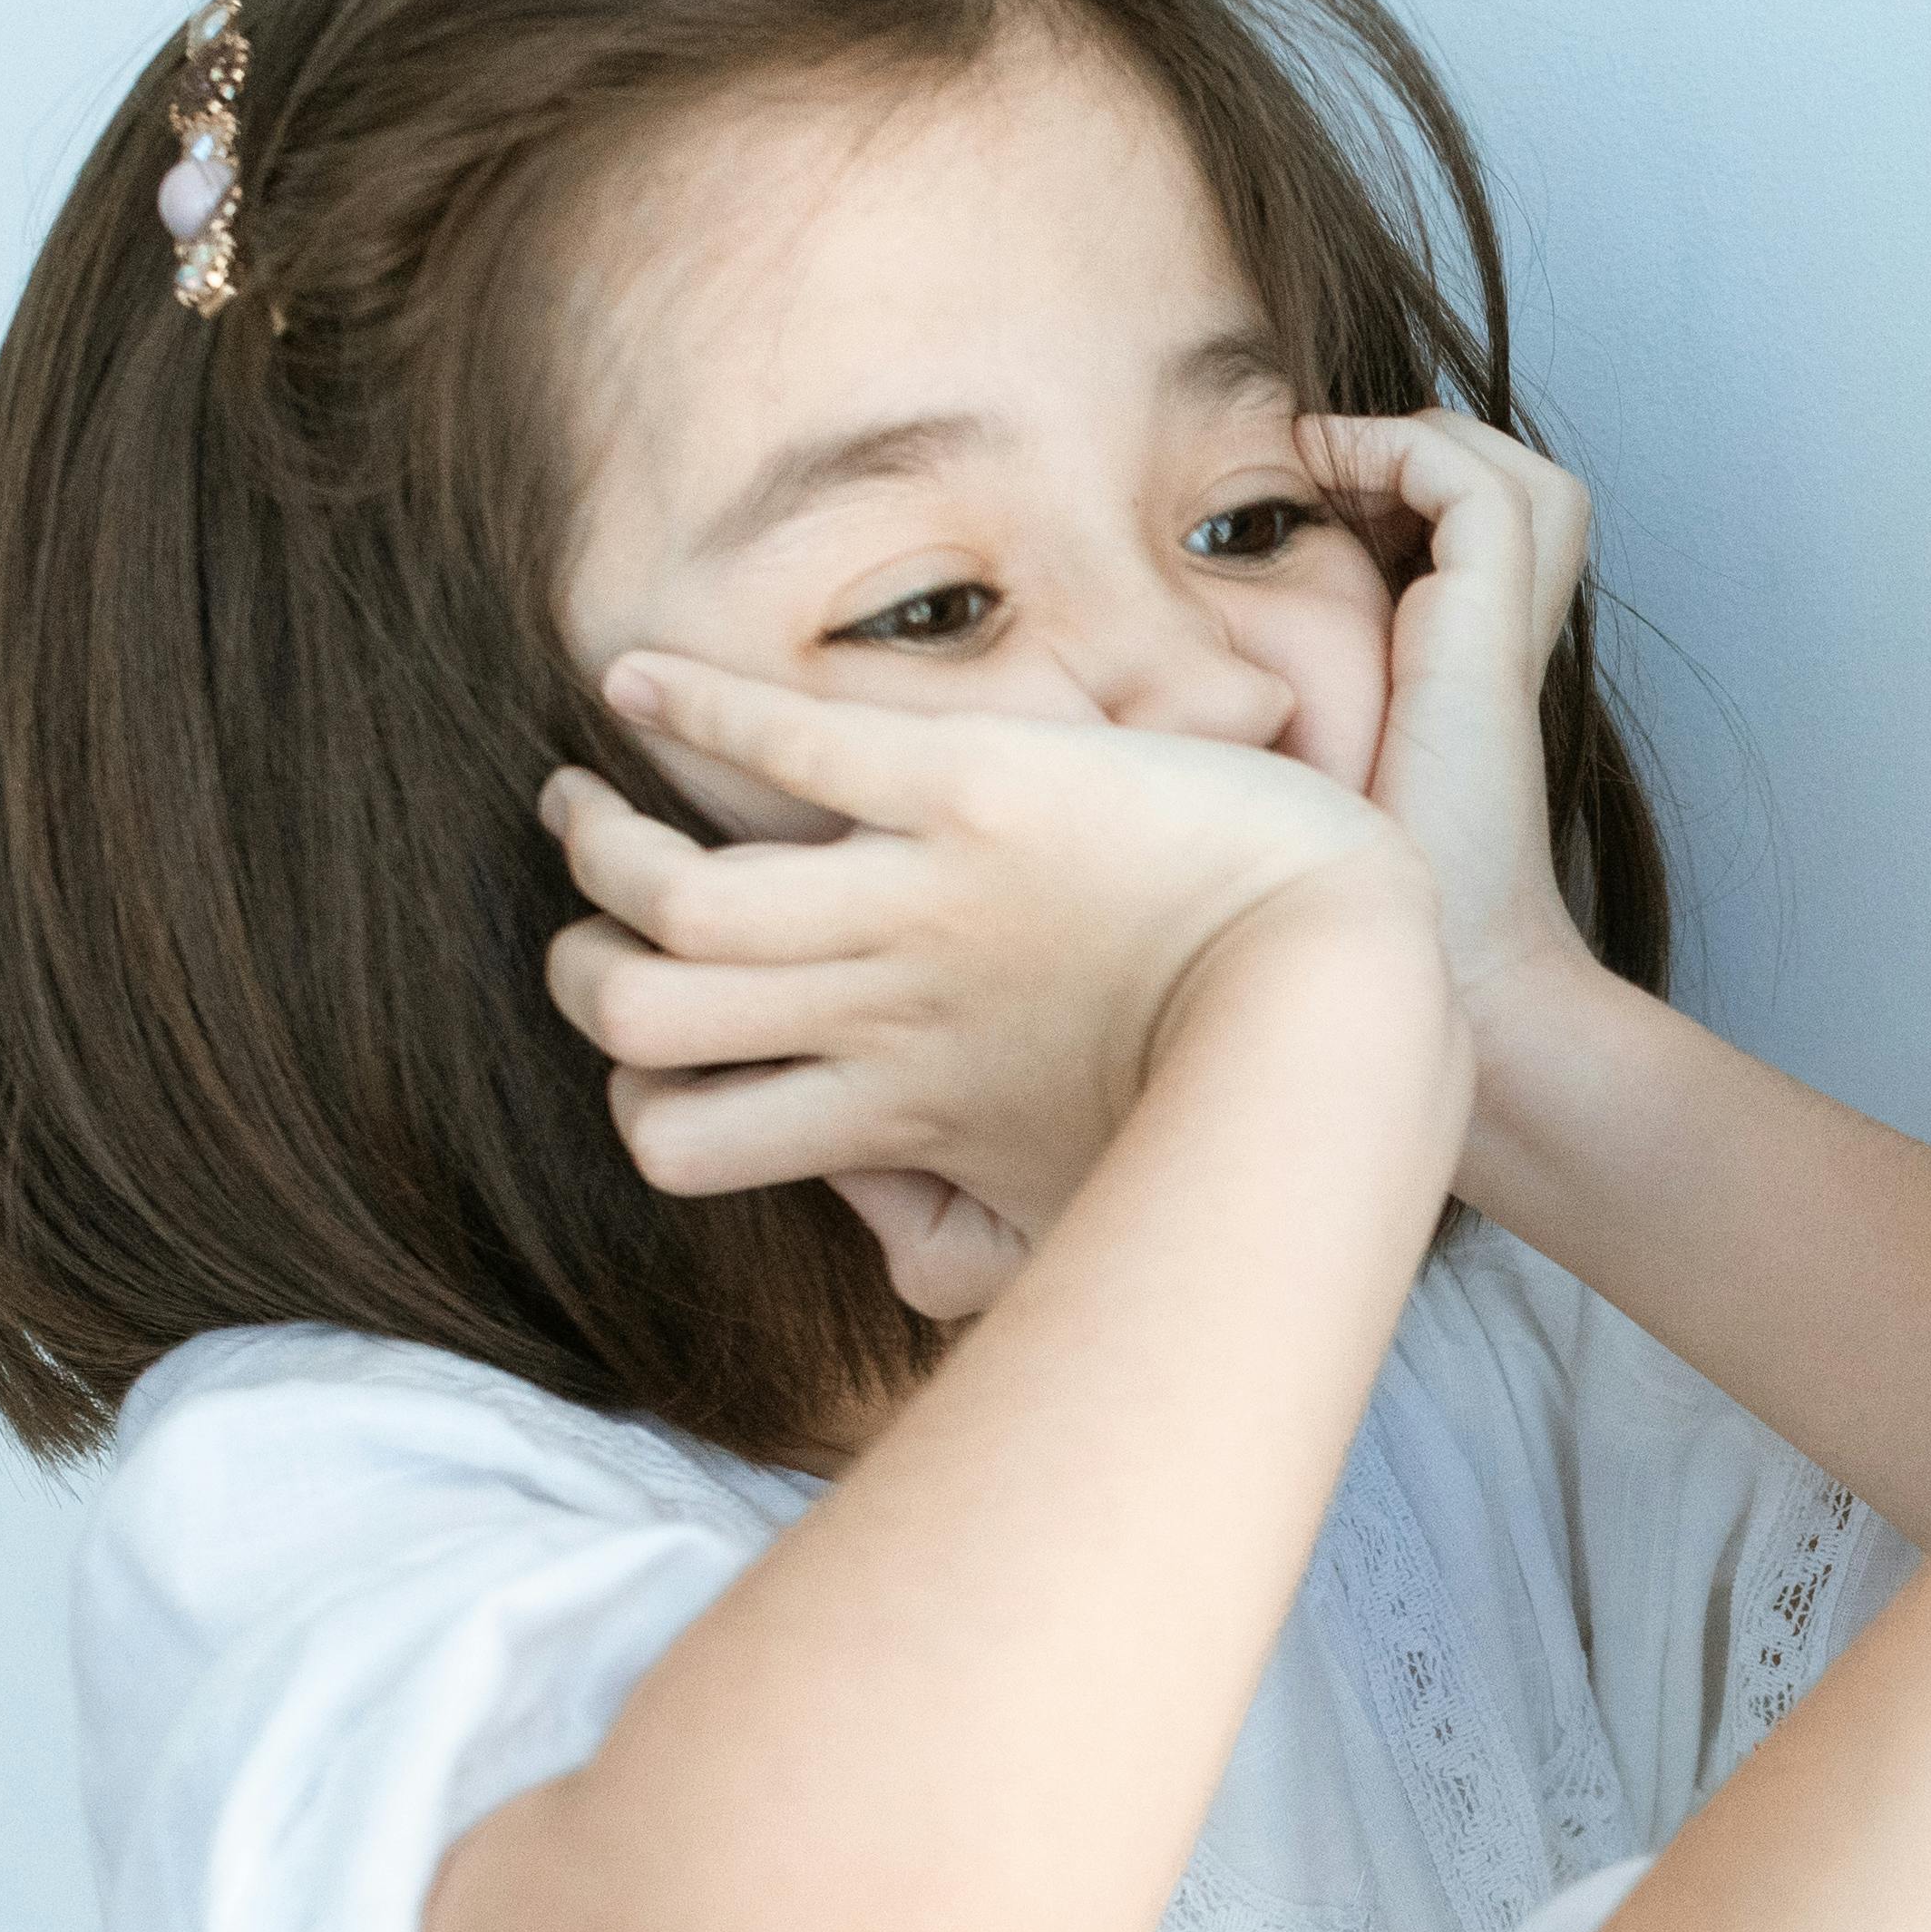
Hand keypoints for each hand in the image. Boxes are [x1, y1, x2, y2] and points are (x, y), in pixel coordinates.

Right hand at [542, 650, 1447, 1310]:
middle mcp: (886, 1012)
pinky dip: (688, 703)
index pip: (676, 1135)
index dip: (640, 1097)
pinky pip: (794, 743)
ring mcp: (923, 900)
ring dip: (602, 838)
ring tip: (587, 800)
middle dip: (582, 966)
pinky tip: (631, 675)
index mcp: (904, 1114)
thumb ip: (980, 1247)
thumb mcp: (1087, 1216)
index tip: (666, 1049)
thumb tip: (898, 1256)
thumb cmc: (1242, 1111)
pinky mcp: (978, 787)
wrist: (1348, 992)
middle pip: (634, 1011)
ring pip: (673, 889)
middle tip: (595, 919)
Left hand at [1295, 408, 1599, 1024]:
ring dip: (1422, 443)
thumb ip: (1265, 707)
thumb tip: (1147, 656)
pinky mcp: (1488, 625)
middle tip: (1321, 460)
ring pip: (1521, 476)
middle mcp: (1503, 642)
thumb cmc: (1345, 888)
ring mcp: (1504, 631)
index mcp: (1469, 668)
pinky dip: (1398, 453)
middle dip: (1431, 451)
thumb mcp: (1297, 774)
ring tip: (1326, 457)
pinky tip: (1318, 472)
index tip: (1298, 496)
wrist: (1439, 961)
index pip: (1479, 533)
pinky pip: (1464, 483)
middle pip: (1526, 489)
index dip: (1404, 487)